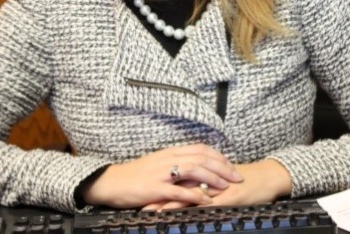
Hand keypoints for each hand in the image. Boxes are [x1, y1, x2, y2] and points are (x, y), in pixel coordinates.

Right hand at [80, 144, 242, 208]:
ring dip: (213, 178)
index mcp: (170, 152)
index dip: (219, 156)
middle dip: (223, 167)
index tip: (232, 165)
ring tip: (226, 186)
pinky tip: (206, 200)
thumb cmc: (136, 175)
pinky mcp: (156, 188)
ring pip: (194, 170)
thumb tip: (197, 171)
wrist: (112, 182)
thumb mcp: (158, 165)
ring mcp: (162, 173)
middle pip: (202, 157)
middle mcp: (169, 158)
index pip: (201, 149)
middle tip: (238, 176)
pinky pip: (179, 190)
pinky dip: (195, 195)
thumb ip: (176, 165)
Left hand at [143, 159, 291, 210]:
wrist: (268, 178)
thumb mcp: (223, 178)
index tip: (142, 190)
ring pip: (186, 194)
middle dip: (157, 193)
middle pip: (176, 184)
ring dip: (167, 203)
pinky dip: (189, 209)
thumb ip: (207, 180)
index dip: (160, 183)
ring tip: (149, 211)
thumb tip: (190, 185)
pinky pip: (204, 204)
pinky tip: (177, 216)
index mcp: (205, 171)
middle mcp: (207, 178)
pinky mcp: (224, 198)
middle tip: (138, 202)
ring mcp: (215, 188)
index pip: (177, 176)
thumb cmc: (246, 180)